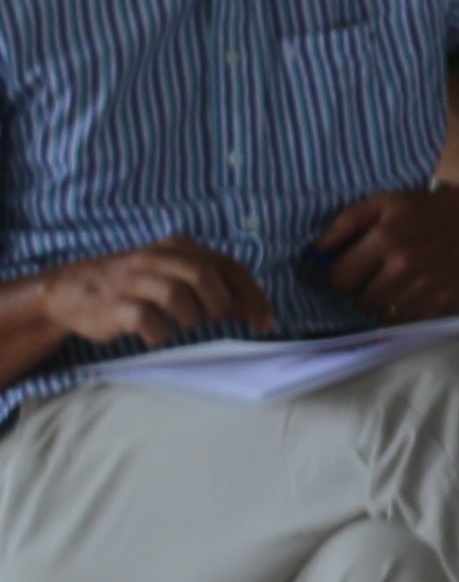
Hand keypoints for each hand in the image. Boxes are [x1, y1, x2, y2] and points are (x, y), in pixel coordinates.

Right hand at [24, 238, 272, 351]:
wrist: (68, 291)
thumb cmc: (130, 284)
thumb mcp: (169, 272)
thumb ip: (208, 283)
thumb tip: (249, 307)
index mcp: (177, 247)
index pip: (227, 266)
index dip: (251, 294)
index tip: (266, 320)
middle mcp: (156, 258)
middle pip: (204, 276)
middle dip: (219, 304)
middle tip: (214, 319)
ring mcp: (133, 281)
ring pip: (178, 296)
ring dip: (190, 318)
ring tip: (179, 323)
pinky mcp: (116, 306)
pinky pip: (150, 321)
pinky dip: (161, 333)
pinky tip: (155, 334)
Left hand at [313, 186, 458, 324]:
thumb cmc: (431, 207)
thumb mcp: (386, 202)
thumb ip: (347, 222)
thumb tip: (318, 250)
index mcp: (385, 240)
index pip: (340, 278)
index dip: (345, 275)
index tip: (357, 269)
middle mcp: (404, 267)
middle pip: (361, 302)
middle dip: (365, 292)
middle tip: (379, 279)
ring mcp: (427, 288)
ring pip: (385, 317)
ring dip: (387, 305)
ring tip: (398, 289)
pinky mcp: (448, 303)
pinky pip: (413, 324)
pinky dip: (410, 315)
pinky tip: (416, 297)